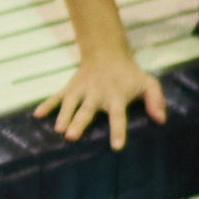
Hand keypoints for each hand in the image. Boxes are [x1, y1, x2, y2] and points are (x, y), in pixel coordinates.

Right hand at [34, 50, 166, 149]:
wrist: (107, 51)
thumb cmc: (130, 74)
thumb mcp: (149, 83)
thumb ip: (156, 100)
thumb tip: (161, 120)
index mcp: (116, 97)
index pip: (118, 116)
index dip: (118, 131)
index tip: (116, 147)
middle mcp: (97, 95)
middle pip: (87, 111)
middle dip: (79, 123)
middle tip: (71, 136)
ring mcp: (81, 90)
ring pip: (70, 104)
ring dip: (63, 115)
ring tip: (57, 129)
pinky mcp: (71, 88)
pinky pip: (57, 97)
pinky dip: (47, 105)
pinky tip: (37, 115)